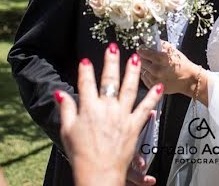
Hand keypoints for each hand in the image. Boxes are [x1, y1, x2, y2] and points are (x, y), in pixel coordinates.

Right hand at [57, 43, 162, 185]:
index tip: (85, 60)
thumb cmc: (80, 154)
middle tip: (114, 47)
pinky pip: (145, 108)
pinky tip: (158, 86)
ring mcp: (121, 116)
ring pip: (129, 88)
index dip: (85, 71)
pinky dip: (153, 97)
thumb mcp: (67, 131)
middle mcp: (106, 108)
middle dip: (111, 61)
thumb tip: (60, 93)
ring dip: (133, 72)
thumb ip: (66, 109)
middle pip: (109, 80)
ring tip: (136, 57)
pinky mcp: (134, 126)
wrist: (98, 173)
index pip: (86, 84)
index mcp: (88, 108)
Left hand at [137, 41, 198, 95]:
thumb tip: (150, 41)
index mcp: (162, 58)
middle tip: (147, 57)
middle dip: (143, 58)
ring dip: (145, 67)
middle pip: (141, 61)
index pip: (144, 52)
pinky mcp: (154, 86)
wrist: (189, 80)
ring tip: (153, 66)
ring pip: (142, 70)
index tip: (142, 49)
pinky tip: (154, 73)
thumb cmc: (182, 64)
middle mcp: (157, 69)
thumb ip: (161, 44)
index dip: (142, 49)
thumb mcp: (173, 51)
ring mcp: (155, 79)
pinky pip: (144, 78)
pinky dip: (147, 75)